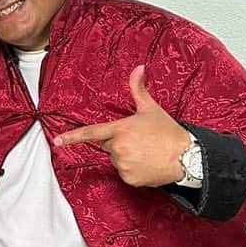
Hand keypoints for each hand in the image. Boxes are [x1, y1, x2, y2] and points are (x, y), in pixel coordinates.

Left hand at [54, 66, 189, 187]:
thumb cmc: (168, 132)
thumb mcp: (151, 109)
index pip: (92, 133)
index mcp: (120, 129)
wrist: (187, 158)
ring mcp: (123, 164)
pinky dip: (133, 170)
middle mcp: (119, 147)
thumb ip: (138, 89)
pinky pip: (124, 173)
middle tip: (139, 141)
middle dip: (118, 143)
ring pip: (116, 160)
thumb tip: (138, 67)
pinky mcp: (129, 179)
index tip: (57, 141)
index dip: (73, 137)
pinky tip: (147, 164)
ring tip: (146, 152)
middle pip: (107, 145)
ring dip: (126, 157)